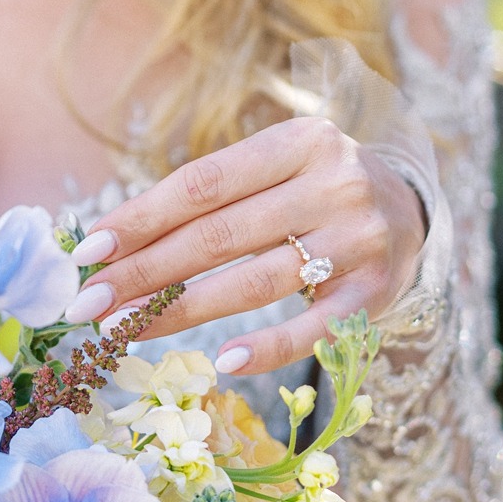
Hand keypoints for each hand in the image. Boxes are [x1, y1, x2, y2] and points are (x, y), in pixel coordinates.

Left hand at [64, 118, 426, 374]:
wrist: (413, 210)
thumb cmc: (313, 190)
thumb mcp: (275, 168)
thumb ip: (210, 197)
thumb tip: (114, 243)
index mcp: (300, 140)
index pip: (203, 183)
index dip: (141, 217)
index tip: (89, 250)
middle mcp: (335, 183)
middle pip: (221, 235)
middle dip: (146, 271)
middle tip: (89, 302)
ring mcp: (359, 240)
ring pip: (256, 282)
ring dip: (182, 311)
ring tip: (127, 329)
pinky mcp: (376, 293)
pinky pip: (312, 329)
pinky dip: (265, 346)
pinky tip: (220, 361)